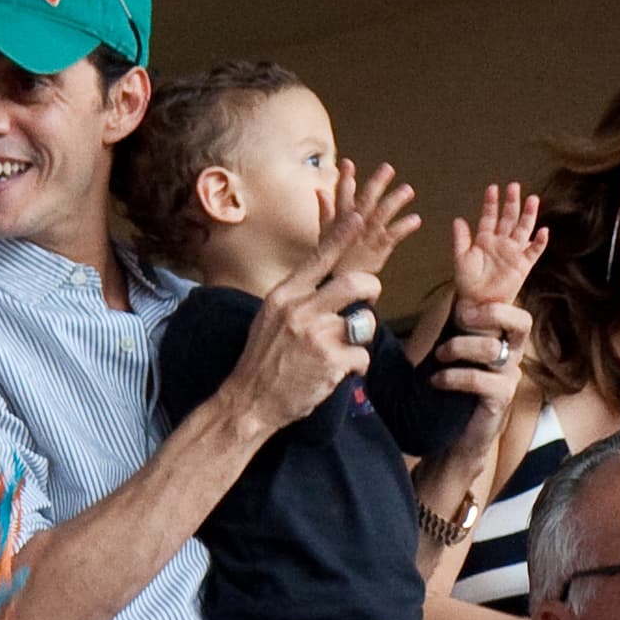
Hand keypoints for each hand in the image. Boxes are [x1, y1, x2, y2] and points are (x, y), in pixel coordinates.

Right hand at [228, 210, 381, 432]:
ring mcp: (316, 335)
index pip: (318, 259)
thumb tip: (325, 285)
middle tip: (368, 301)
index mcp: (284, 295)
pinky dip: (357, 367)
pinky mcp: (330, 361)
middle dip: (372, 291)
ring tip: (345, 348)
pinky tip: (339, 373)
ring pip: (364, 322)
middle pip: (356, 284)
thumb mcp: (270, 318)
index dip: (341, 236)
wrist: (248, 401)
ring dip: (362, 336)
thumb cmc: (262, 361)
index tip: (356, 218)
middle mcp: (300, 309)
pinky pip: (362, 356)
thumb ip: (296, 299)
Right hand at [329, 159, 420, 275]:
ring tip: (408, 190)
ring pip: (380, 216)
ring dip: (394, 201)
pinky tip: (416, 219)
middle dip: (375, 184)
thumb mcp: (325, 235)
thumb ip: (326, 211)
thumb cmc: (333, 261)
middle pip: (364, 202)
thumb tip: (320, 190)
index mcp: (340, 222)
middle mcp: (353, 228)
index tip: (348, 162)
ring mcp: (366, 239)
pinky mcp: (378, 252)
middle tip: (388, 168)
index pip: (342, 197)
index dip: (345, 179)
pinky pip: (392, 237)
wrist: (338, 290)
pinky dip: (404, 227)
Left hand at [429, 301, 531, 460]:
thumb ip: (461, 327)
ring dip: (458, 347)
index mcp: (504, 341)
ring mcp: (509, 378)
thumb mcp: (458, 353)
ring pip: (491, 349)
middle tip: (460, 317)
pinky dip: (452, 377)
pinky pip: (479, 379)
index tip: (462, 307)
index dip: (495, 305)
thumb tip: (452, 294)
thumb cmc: (456, 390)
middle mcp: (513, 356)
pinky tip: (436, 381)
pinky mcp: (501, 398)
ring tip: (438, 356)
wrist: (457, 437)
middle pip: (521, 323)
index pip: (517, 312)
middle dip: (490, 314)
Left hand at [452, 183, 546, 306]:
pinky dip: (539, 242)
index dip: (491, 203)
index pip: (489, 216)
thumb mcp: (461, 258)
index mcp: (484, 239)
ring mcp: (513, 253)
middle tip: (514, 186)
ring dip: (528, 215)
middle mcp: (501, 242)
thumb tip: (458, 219)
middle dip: (512, 202)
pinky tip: (543, 231)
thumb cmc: (467, 282)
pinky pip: (534, 251)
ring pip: (523, 229)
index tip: (493, 188)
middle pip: (509, 218)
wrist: (477, 303)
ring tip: (533, 199)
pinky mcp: (523, 265)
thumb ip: (461, 239)